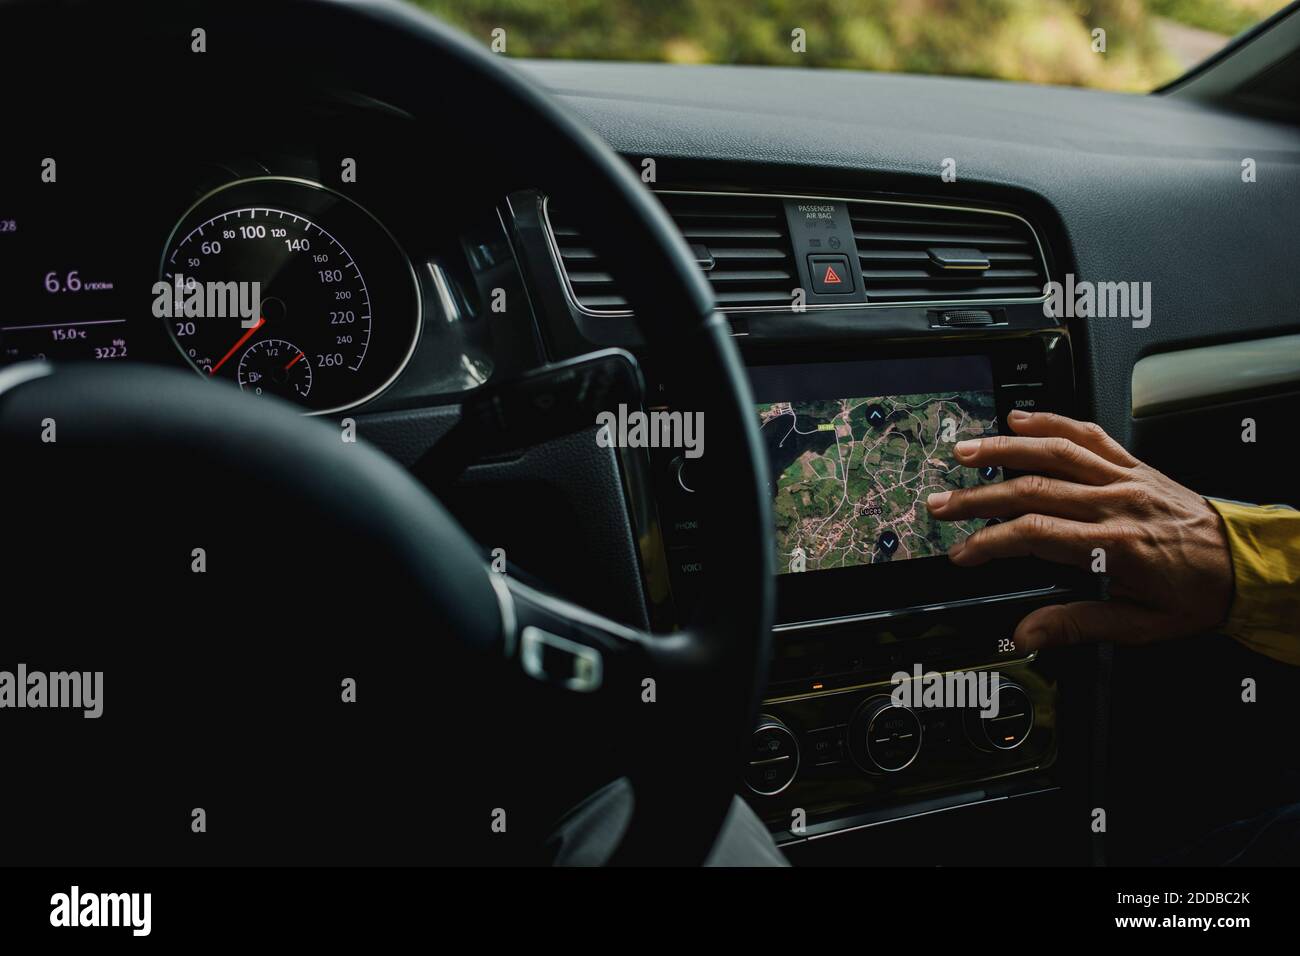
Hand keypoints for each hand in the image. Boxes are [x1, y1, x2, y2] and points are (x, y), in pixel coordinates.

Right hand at [926, 410, 1233, 650]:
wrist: (1245, 564)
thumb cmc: (1197, 595)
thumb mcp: (1140, 626)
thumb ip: (1078, 626)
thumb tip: (1027, 634)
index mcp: (1114, 546)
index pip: (1036, 535)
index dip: (990, 543)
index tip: (963, 554)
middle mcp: (1116, 504)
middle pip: (1032, 490)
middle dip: (978, 497)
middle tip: (941, 503)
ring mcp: (1124, 478)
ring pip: (1055, 453)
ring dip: (1004, 449)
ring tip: (965, 452)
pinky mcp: (1133, 465)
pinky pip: (1088, 435)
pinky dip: (1052, 422)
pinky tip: (1021, 419)